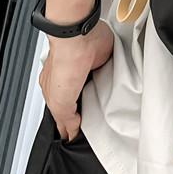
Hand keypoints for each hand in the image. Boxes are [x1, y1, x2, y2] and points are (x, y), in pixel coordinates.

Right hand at [38, 19, 113, 140]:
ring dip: (103, 96)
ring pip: (97, 88)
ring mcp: (88, 68)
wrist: (81, 39)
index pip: (63, 111)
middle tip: (97, 122)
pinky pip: (111, 74)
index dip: (70, 123)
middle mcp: (71, 77)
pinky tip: (117, 89)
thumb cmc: (65, 63)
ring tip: (109, 107)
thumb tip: (71, 131)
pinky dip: (114, 81)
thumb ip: (65, 118)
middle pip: (81, 99)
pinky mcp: (104, 60)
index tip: (78, 135)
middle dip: (89, 110)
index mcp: (55, 87)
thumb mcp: (59, 102)